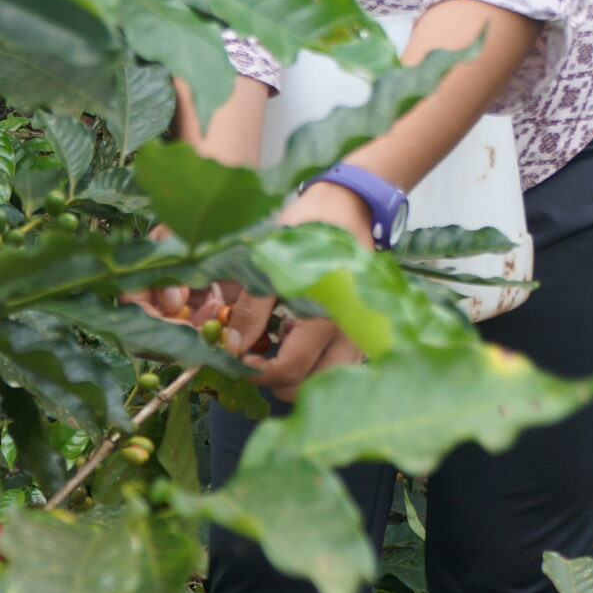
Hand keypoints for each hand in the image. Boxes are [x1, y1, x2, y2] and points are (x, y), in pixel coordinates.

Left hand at [230, 181, 371, 394]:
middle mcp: (347, 333)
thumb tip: (234, 348)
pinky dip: (312, 364)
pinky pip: (336, 365)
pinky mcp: (358, 331)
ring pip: (325, 380)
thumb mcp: (268, 261)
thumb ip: (252, 307)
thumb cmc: (305, 228)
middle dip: (275, 381)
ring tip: (274, 350)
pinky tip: (294, 339)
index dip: (256, 372)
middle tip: (252, 360)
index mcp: (325, 316)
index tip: (236, 358)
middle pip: (310, 386)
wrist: (347, 206)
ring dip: (296, 375)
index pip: (289, 369)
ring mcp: (356, 334)